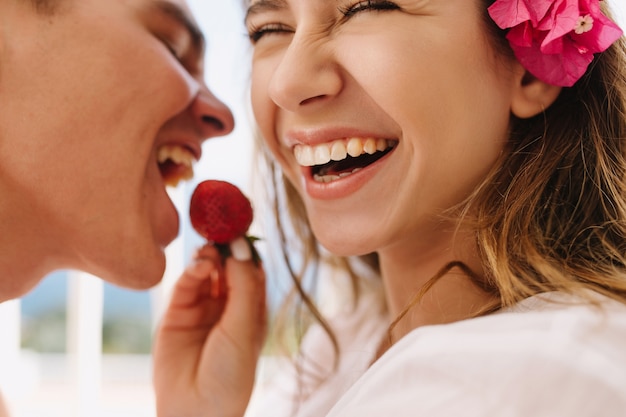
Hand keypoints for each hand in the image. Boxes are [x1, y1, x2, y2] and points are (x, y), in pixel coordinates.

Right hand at [153, 238, 266, 416]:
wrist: (196, 410)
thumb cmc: (231, 374)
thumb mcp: (245, 327)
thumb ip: (243, 286)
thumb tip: (242, 247)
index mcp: (252, 310)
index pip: (252, 270)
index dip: (248, 250)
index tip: (243, 229)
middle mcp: (228, 307)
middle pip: (228, 267)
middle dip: (226, 248)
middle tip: (223, 230)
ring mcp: (202, 309)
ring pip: (206, 272)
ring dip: (209, 257)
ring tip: (210, 251)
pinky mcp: (177, 313)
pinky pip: (186, 285)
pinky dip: (192, 271)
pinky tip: (199, 265)